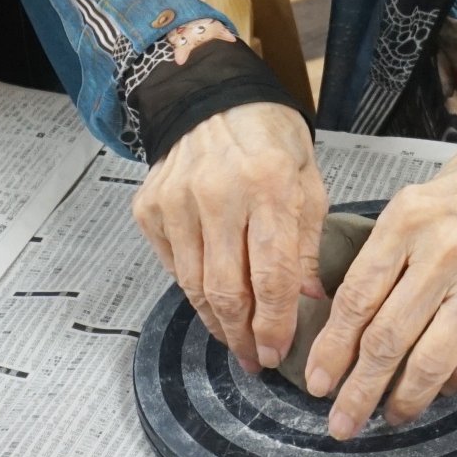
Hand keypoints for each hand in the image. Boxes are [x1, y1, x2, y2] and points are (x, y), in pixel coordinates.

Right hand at [131, 101, 326, 372]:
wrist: (212, 96)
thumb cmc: (270, 138)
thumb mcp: (307, 181)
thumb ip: (307, 242)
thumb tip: (307, 300)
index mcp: (268, 185)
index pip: (271, 275)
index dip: (274, 323)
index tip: (277, 353)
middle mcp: (217, 195)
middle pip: (226, 289)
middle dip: (242, 335)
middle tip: (254, 359)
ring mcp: (176, 202)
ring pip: (194, 285)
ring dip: (216, 322)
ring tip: (235, 340)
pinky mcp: (149, 207)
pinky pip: (172, 265)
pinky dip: (192, 288)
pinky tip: (211, 299)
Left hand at [303, 136, 456, 439]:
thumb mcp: (416, 200)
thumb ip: (386, 251)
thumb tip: (349, 316)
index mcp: (408, 221)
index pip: (357, 298)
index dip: (332, 349)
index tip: (319, 380)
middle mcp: (444, 252)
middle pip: (387, 338)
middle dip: (358, 389)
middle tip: (342, 420)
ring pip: (432, 359)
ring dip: (405, 398)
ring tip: (390, 416)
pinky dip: (455, 382)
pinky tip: (440, 389)